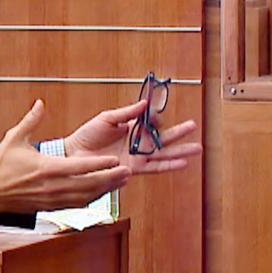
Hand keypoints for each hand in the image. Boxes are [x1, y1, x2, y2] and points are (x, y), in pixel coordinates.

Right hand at [0, 100, 128, 221]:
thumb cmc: (0, 166)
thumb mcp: (14, 138)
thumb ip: (31, 121)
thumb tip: (40, 103)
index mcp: (46, 169)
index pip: (79, 167)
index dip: (99, 164)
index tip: (115, 160)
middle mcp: (52, 187)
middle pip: (88, 185)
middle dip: (110, 179)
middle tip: (128, 172)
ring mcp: (53, 199)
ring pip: (86, 197)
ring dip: (106, 190)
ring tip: (122, 181)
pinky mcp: (51, 207)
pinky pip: (77, 204)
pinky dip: (93, 199)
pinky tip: (104, 192)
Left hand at [65, 99, 201, 174]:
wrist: (75, 154)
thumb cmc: (88, 135)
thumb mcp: (108, 118)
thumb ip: (127, 112)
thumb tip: (145, 104)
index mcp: (132, 127)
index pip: (151, 121)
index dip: (156, 116)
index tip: (155, 112)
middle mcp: (137, 143)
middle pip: (163, 137)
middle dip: (179, 132)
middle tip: (194, 126)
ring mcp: (137, 156)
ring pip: (164, 153)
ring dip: (180, 151)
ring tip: (196, 148)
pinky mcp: (133, 168)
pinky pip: (154, 166)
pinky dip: (168, 165)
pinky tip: (182, 163)